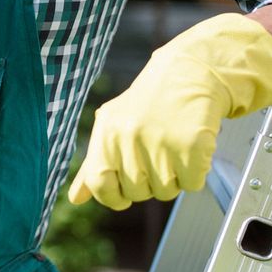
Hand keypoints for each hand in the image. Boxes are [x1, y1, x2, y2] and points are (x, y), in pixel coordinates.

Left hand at [66, 13, 271, 209]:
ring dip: (175, 177)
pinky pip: (192, 183)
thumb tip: (75, 199)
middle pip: (138, 193)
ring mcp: (161, 141)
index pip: (100, 185)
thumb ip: (94, 163)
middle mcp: (130, 137)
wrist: (190, 73)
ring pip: (167, 191)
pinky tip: (192, 147)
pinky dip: (196, 172)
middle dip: (150, 183)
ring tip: (174, 146)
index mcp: (106, 133)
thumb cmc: (148, 105)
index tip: (125, 195)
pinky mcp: (191, 145)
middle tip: (158, 154)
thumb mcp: (112, 125)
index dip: (113, 197)